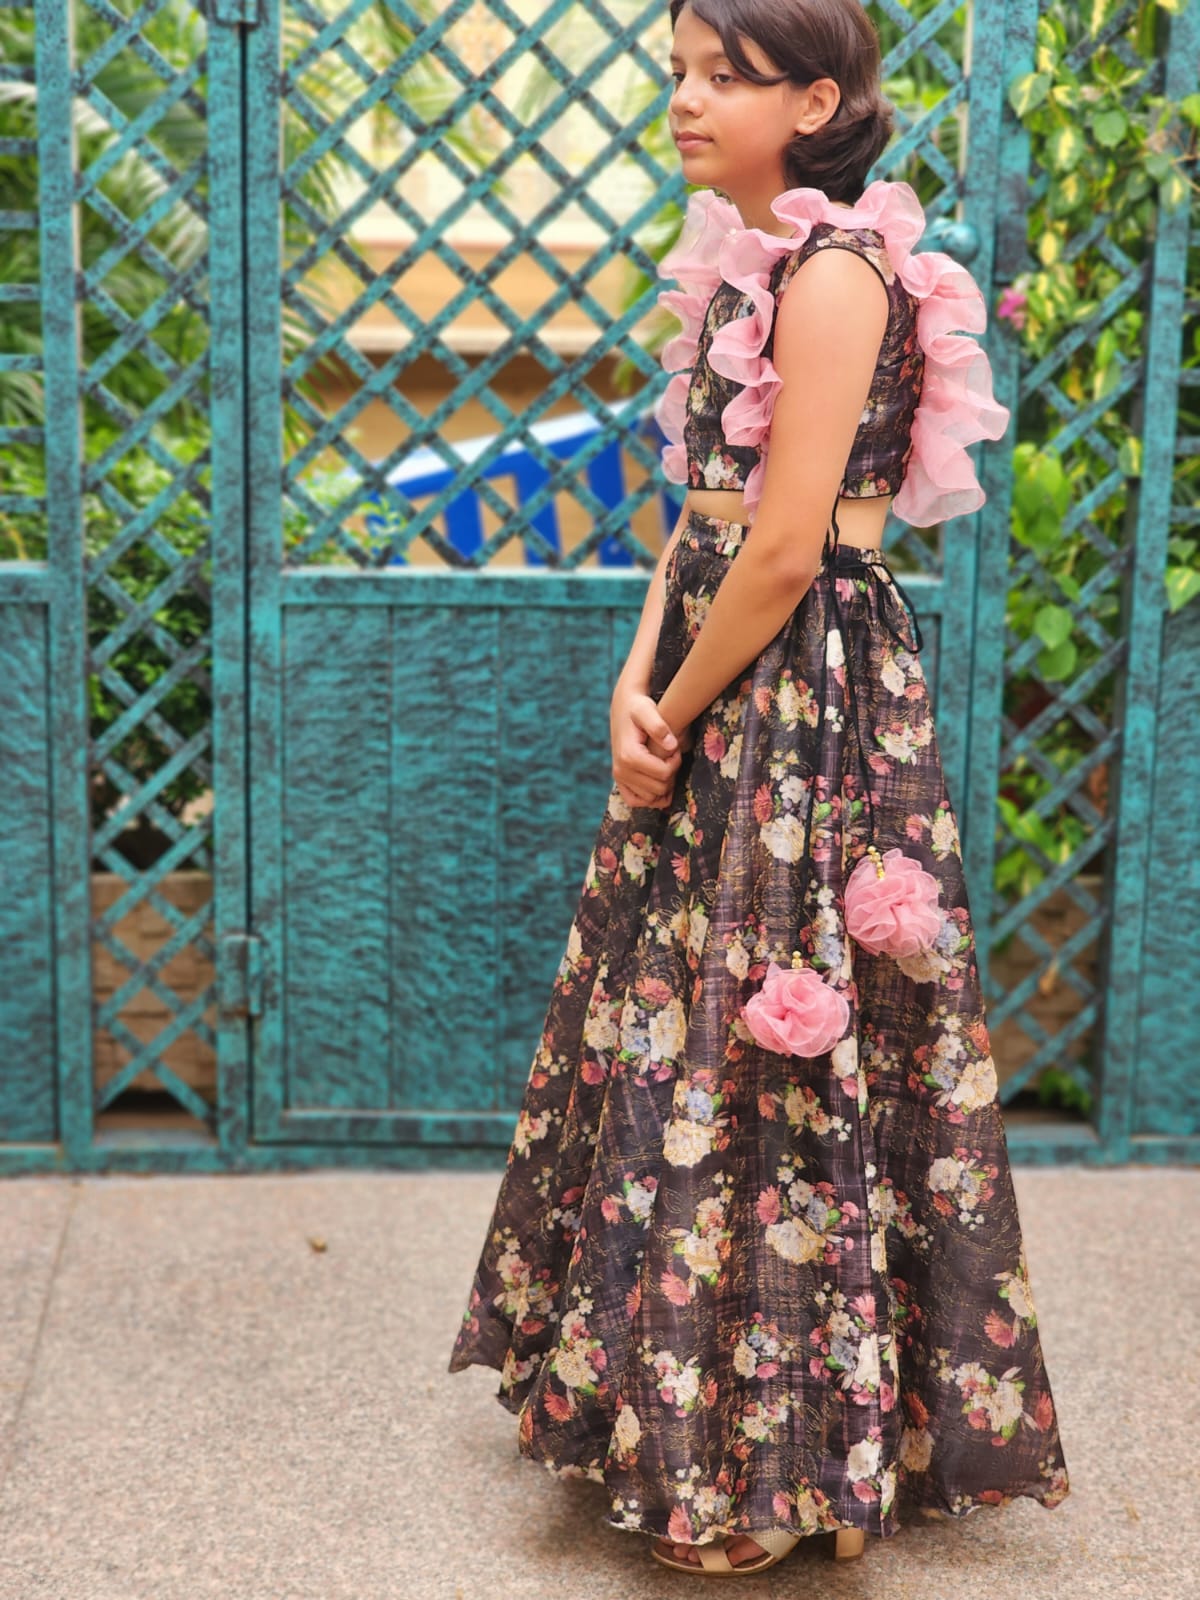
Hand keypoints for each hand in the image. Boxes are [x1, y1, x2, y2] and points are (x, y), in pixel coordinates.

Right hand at [610, 680, 689, 810]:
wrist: (623, 708)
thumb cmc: (638, 707)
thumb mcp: (647, 710)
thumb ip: (659, 726)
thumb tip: (672, 746)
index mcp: (629, 755)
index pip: (663, 774)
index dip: (676, 762)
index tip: (676, 748)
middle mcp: (621, 770)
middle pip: (659, 788)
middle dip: (671, 774)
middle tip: (672, 756)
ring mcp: (619, 777)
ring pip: (650, 798)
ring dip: (663, 786)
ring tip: (665, 765)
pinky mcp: (619, 781)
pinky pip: (635, 801)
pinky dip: (649, 799)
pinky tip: (660, 785)